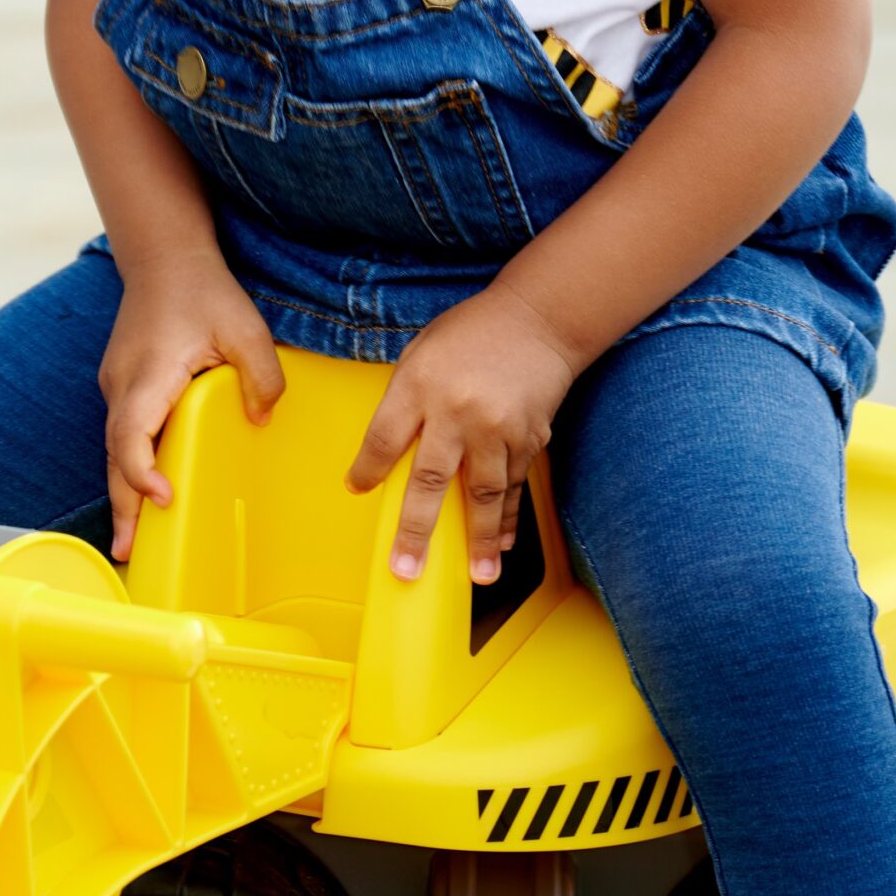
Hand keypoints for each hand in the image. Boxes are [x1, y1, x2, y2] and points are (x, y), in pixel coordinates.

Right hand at [98, 247, 285, 560]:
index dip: (140, 470)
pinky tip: (143, 493)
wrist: (164, 257)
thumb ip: (261, 375)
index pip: (131, 433)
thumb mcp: (246, 327)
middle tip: (128, 553)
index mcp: (149, 374)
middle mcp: (123, 386)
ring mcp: (117, 387)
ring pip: (114, 448)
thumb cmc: (203, 291)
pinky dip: (128, 467)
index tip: (163, 497)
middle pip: (114, 455)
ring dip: (123, 492)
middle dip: (122, 506)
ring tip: (132, 541)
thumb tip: (260, 420)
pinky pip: (123, 434)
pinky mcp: (123, 387)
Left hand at [346, 280, 578, 586]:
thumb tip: (387, 452)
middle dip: (416, 529)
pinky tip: (502, 544)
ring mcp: (497, 427)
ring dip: (480, 539)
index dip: (368, 469)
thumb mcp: (421, 353)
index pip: (384, 438)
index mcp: (420, 384)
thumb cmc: (470, 334)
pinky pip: (515, 485)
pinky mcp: (529, 437)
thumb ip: (404, 400)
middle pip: (431, 479)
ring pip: (484, 493)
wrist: (538, 319)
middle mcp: (457, 411)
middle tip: (406, 569)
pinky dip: (508, 517)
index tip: (357, 490)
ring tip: (478, 576)